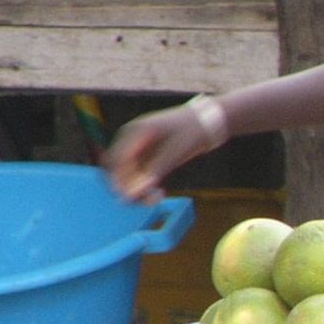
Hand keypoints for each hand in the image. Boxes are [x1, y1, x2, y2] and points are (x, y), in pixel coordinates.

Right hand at [101, 103, 215, 202]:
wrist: (208, 122)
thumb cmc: (192, 131)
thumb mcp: (175, 151)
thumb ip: (154, 170)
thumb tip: (134, 192)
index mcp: (134, 132)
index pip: (115, 159)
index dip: (117, 180)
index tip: (128, 198)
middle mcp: (132, 141)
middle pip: (117, 169)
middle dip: (126, 187)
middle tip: (146, 201)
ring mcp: (139, 149)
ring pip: (127, 175)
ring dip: (136, 189)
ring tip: (156, 199)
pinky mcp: (148, 158)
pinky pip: (139, 176)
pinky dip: (145, 186)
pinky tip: (160, 193)